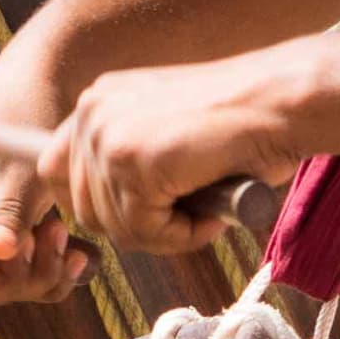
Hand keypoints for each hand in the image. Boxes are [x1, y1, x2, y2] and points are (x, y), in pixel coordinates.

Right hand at [0, 134, 90, 305]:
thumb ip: (6, 209)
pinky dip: (51, 278)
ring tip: (64, 236)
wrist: (45, 99)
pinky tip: (77, 253)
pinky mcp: (9, 251)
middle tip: (40, 238)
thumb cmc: (22, 119)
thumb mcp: (19, 165)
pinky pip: (22, 286)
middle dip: (2, 277)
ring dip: (34, 277)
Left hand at [38, 49, 314, 252]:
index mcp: (97, 101)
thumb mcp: (167, 133)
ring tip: (206, 213)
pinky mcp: (134, 161)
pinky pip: (143, 231)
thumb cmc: (242, 122)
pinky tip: (213, 216)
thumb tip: (102, 214)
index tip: (144, 215)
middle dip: (135, 227)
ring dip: (162, 235)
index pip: (57, 171)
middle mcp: (92, 111)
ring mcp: (108, 135)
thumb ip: (130, 159)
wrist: (282, 101)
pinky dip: (181, 238)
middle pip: (81, 207)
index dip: (97, 204)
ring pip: (113, 226)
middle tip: (188, 220)